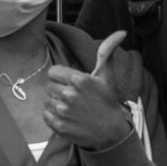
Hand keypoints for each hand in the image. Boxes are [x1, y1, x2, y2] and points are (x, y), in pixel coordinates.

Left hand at [44, 32, 132, 150]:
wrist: (111, 132)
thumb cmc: (107, 102)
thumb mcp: (107, 76)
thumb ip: (107, 51)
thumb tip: (121, 32)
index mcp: (79, 80)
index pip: (53, 72)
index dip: (61, 77)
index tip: (70, 83)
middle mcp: (70, 95)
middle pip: (49, 87)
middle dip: (59, 91)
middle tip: (71, 97)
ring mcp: (63, 112)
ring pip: (46, 101)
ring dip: (55, 104)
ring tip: (69, 108)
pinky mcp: (59, 126)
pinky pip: (45, 116)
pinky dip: (53, 117)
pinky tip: (66, 117)